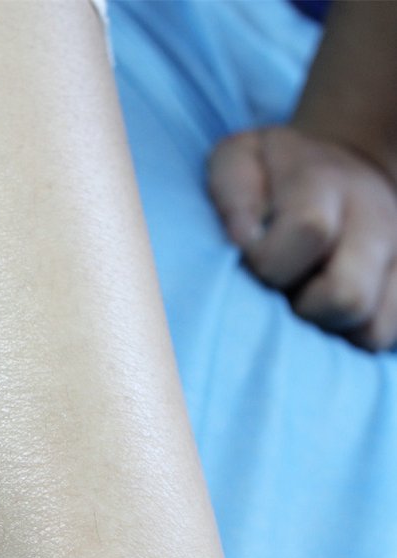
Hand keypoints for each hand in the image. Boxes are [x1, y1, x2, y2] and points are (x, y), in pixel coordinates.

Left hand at [208, 124, 396, 351]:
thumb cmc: (271, 177)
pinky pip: (384, 335)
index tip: (252, 263)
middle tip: (282, 294)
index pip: (310, 229)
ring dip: (329, 329)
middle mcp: (373, 214)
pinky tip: (329, 317)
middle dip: (303, 308)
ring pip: (373, 328)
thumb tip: (244, 239)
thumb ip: (234, 196)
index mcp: (323, 180)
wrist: (342, 166)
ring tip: (306, 303)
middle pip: (348, 294)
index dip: (271, 262)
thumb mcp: (240, 162)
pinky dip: (351, 337)